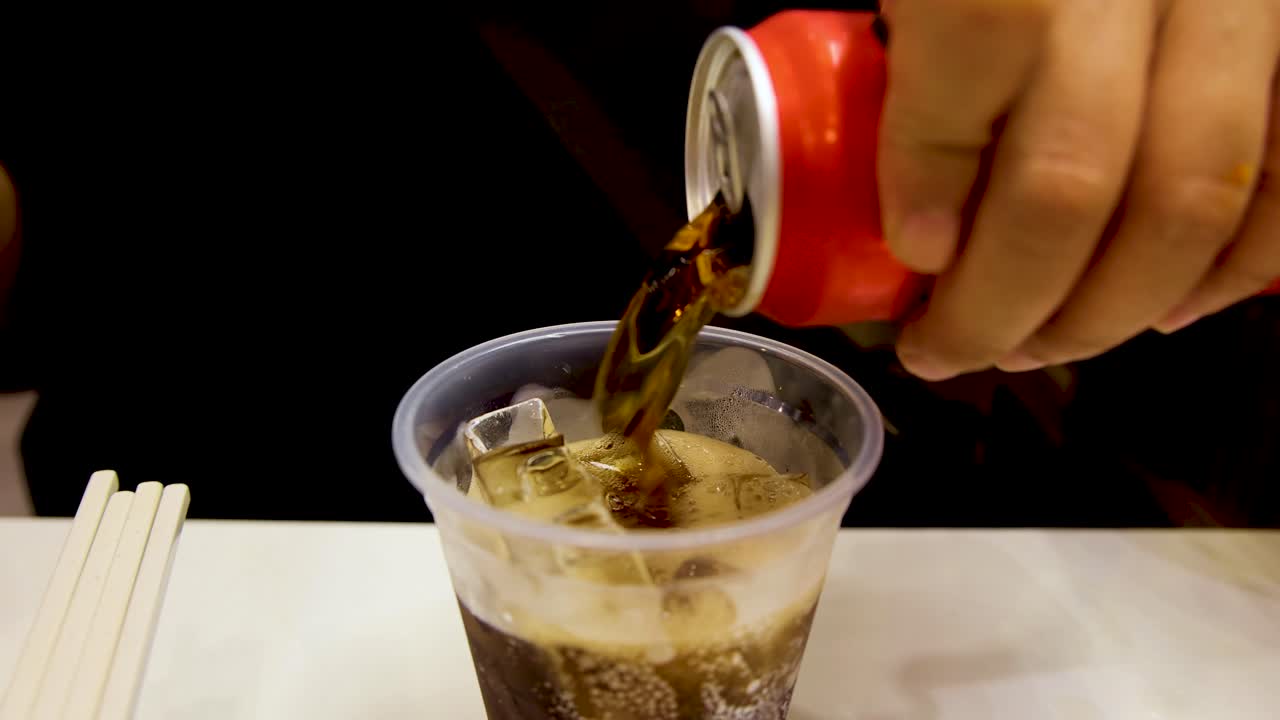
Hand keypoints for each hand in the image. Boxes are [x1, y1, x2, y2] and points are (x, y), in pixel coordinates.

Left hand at [877, 0, 1279, 379]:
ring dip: (1116, 305)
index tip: (912, 280)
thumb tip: (918, 218)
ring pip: (1201, 194)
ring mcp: (1244, 1)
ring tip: (1046, 345)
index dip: (939, 220)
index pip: (971, 92)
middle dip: (1010, 306)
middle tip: (955, 349)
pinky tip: (1176, 308)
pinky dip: (1245, 262)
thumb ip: (915, 47)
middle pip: (1078, 183)